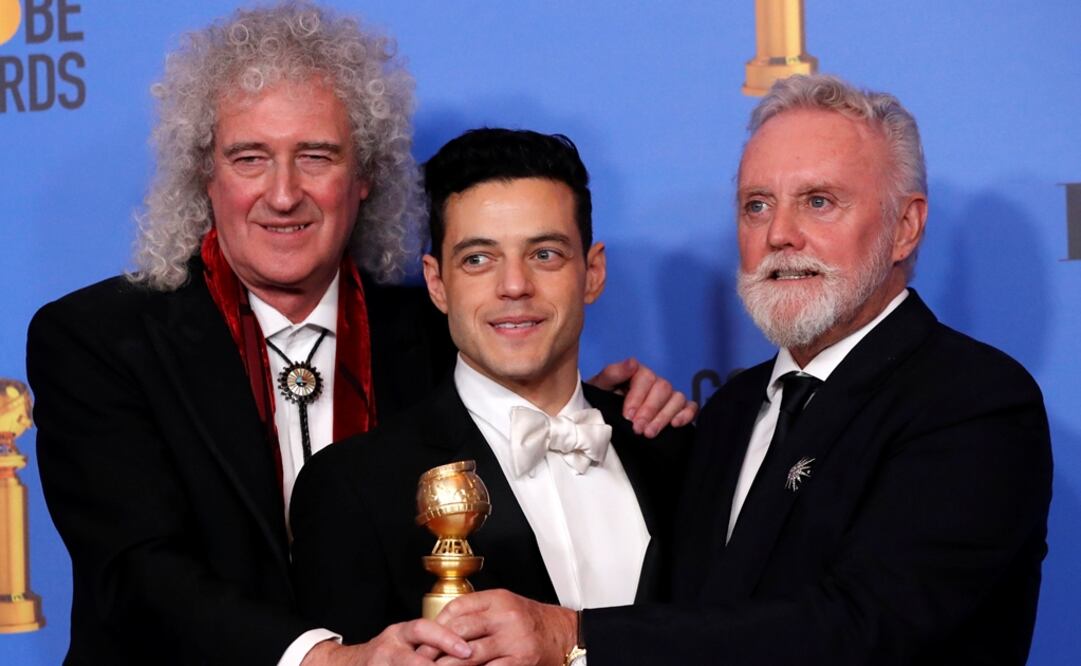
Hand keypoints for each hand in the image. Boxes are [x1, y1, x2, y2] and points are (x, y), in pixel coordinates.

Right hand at [301, 620, 471, 665]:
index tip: (467, 650)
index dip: (446, 638)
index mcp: (399, 634)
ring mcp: (380, 665)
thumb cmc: (389, 654)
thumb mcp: (406, 641)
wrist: (348, 665)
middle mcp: (388, 649)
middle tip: (463, 663)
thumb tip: (469, 648)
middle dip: (437, 665)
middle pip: (411, 660)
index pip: (422, 629)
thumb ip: (430, 641)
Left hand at [431, 589, 575, 665]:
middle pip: (460, 631)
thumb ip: (478, 612)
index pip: (458, 607)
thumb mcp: (505, 605)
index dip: (437, 624)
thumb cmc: (530, 621)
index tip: (425, 638)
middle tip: (421, 659)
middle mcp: (505, 617)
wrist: (563, 634)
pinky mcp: (519, 661)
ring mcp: (513, 640)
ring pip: (469, 655)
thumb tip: (443, 626)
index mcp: (498, 599)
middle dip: (436, 647)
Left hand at [587, 357, 696, 436]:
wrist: (603, 417)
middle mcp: (655, 382)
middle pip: (663, 388)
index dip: (638, 397)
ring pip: (677, 398)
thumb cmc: (601, 400)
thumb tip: (632, 362)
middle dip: (650, 411)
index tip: (628, 416)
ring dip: (664, 416)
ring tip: (649, 433)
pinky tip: (675, 425)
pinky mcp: (677, 409)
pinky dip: (687, 414)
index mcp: (637, 373)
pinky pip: (691, 407)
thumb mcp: (599, 386)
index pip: (646, 378)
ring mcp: (668, 395)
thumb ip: (613, 373)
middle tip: (638, 429)